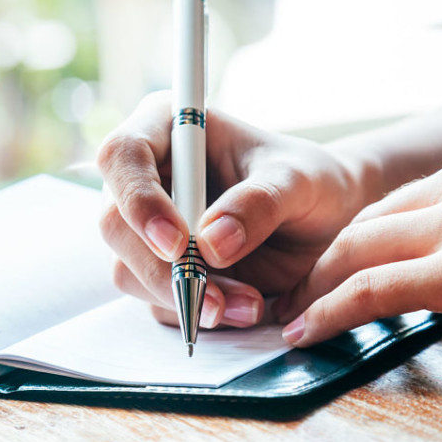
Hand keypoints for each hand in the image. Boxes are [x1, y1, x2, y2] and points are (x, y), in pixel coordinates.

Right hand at [97, 91, 379, 329]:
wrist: (327, 223)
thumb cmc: (310, 181)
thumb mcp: (298, 182)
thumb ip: (258, 203)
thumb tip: (211, 244)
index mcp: (169, 128)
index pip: (123, 155)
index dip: (138, 200)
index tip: (177, 243)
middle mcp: (148, 177)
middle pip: (115, 223)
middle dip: (162, 268)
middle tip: (214, 298)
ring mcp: (148, 228)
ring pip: (129, 270)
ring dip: (184, 298)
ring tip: (249, 305)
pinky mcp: (161, 269)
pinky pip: (157, 300)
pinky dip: (196, 313)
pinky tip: (242, 309)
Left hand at [274, 144, 441, 376]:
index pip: (396, 202)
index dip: (356, 239)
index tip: (332, 267)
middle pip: (367, 222)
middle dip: (325, 262)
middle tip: (297, 294)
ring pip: (358, 251)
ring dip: (316, 289)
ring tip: (292, 317)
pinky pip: (372, 289)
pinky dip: (330, 312)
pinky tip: (309, 331)